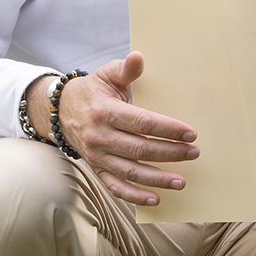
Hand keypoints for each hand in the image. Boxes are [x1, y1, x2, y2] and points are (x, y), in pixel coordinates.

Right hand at [32, 52, 196, 206]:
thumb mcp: (106, 75)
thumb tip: (138, 56)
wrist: (61, 110)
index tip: (190, 134)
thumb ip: (125, 69)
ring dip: (157, 178)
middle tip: (194, 153)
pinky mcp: (97, 168)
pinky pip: (115, 187)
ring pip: (130, 171)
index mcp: (105, 112)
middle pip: (140, 149)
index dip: (168, 129)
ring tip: (181, 181)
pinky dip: (135, 196)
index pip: (142, 123)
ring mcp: (97, 156)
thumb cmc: (93, 92)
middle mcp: (99, 136)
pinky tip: (156, 199)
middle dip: (170, 153)